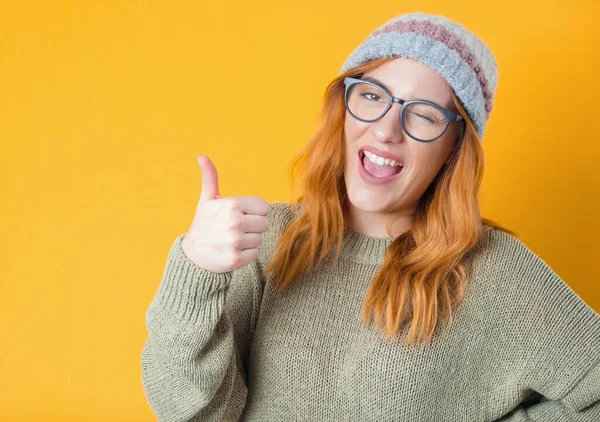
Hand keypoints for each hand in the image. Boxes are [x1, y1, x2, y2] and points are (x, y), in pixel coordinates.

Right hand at [180, 155, 269, 272]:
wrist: (192, 255)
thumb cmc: (203, 224)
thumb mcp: (207, 200)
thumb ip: (210, 178)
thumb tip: (202, 156)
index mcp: (231, 205)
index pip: (264, 208)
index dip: (254, 212)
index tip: (240, 216)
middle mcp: (234, 222)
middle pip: (264, 224)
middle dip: (252, 227)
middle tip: (235, 230)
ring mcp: (235, 242)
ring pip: (259, 239)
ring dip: (249, 241)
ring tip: (232, 240)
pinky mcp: (236, 259)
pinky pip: (255, 254)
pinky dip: (246, 255)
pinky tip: (232, 251)